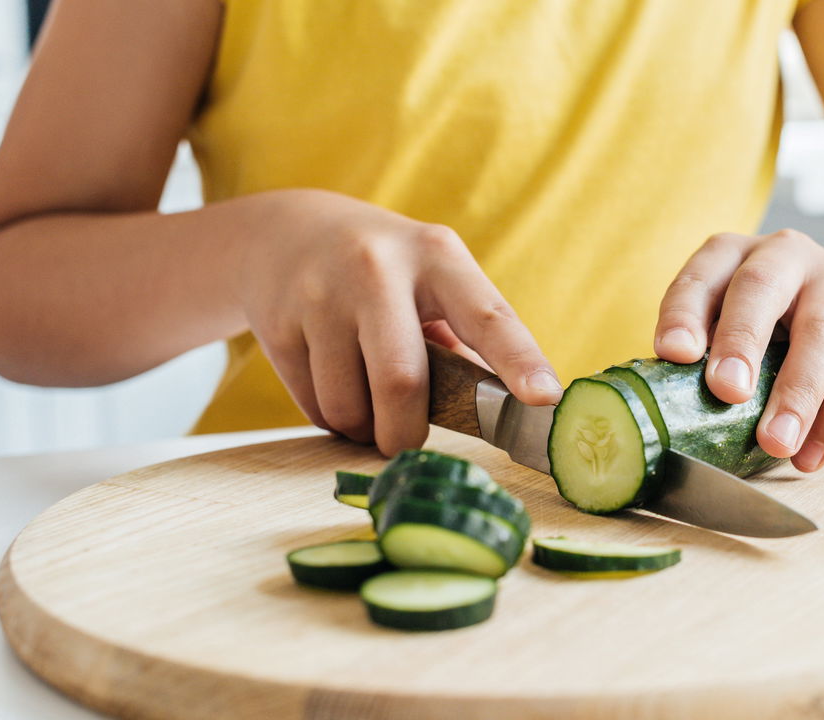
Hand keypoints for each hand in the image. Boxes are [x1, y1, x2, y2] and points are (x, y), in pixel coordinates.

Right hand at [237, 190, 561, 454]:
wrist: (286, 232)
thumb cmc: (384, 271)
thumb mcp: (431, 278)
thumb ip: (465, 337)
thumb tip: (501, 410)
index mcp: (437, 256)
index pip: (487, 315)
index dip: (519, 360)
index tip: (546, 397)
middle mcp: (377, 268)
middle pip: (401, 381)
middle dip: (406, 433)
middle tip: (407, 444)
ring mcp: (320, 293)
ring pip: (349, 405)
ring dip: (363, 428)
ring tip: (367, 403)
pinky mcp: (277, 323)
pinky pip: (313, 406)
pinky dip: (332, 418)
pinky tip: (334, 384)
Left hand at [653, 230, 823, 470]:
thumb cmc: (765, 350)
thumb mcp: (726, 346)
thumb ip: (702, 366)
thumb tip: (667, 414)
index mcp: (732, 255)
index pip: (701, 276)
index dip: (684, 313)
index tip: (674, 354)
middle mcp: (785, 254)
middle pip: (761, 286)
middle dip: (742, 340)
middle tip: (727, 392)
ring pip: (822, 331)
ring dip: (797, 394)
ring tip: (776, 444)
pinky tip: (812, 455)